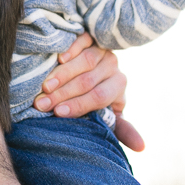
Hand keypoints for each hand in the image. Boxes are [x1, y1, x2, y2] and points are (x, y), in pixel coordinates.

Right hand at [32, 34, 144, 151]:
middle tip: (41, 104)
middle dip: (63, 94)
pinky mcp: (91, 35)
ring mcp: (102, 49)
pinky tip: (59, 59)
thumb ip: (122, 129)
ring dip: (62, 75)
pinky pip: (83, 40)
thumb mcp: (110, 114)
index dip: (79, 105)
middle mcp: (113, 66)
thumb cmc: (96, 99)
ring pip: (84, 62)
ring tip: (45, 87)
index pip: (99, 96)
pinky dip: (71, 49)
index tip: (58, 113)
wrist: (95, 70)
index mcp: (119, 85)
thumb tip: (142, 148)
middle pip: (88, 80)